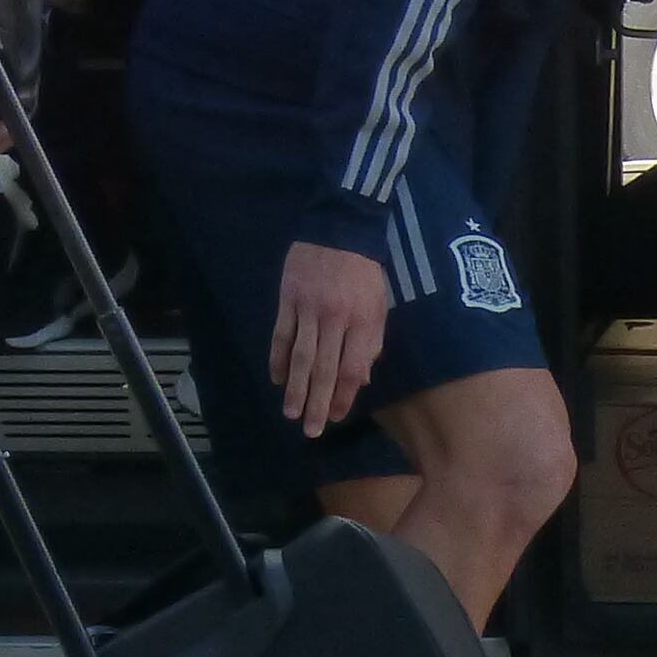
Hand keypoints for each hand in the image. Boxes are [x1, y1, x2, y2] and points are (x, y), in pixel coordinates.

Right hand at [271, 241, 392, 434]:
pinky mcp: (288, 298)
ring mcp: (309, 308)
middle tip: (310, 430)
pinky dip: (278, 359)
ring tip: (291, 413)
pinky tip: (277, 379)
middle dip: (317, 402)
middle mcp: (336, 319)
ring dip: (295, 388)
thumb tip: (360, 379)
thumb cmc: (365, 271)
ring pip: (300, 356)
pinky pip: (281, 334)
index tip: (335, 417)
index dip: (344, 396)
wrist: (342, 226)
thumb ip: (371, 341)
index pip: (352, 368)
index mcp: (363, 321)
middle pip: (324, 368)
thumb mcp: (379, 304)